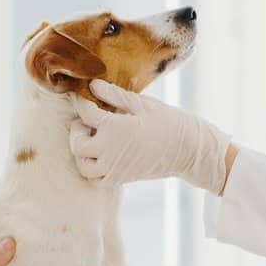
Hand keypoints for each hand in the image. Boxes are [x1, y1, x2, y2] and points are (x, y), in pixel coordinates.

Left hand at [69, 79, 231, 194]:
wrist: (188, 150)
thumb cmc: (168, 122)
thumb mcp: (141, 104)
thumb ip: (114, 95)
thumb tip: (93, 85)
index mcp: (114, 128)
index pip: (85, 113)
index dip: (80, 102)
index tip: (80, 96)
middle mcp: (109, 151)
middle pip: (77, 145)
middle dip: (76, 131)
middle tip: (85, 121)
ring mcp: (114, 168)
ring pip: (83, 166)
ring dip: (82, 152)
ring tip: (93, 139)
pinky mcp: (121, 179)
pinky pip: (97, 179)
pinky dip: (93, 169)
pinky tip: (102, 154)